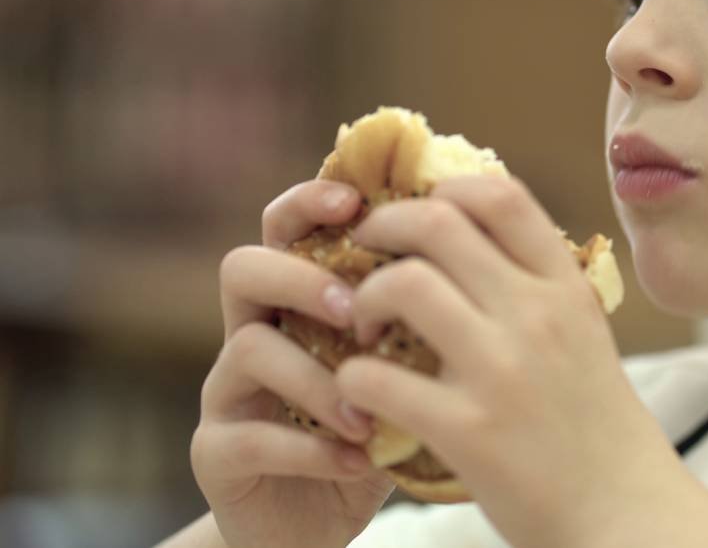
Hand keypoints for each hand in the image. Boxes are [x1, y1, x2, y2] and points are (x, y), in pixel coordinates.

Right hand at [188, 180, 393, 547]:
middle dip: (300, 277)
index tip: (354, 202)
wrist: (326, 521)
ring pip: (248, 347)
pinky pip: (249, 436)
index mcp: (298, 298)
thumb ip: (421, 317)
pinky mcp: (216, 452)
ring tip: (369, 413)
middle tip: (354, 306)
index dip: (308, 203)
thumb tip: (483, 255)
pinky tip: (357, 459)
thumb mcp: (406, 369)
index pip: (287, 228)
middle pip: (244, 268)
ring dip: (315, 376)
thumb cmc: (377, 429)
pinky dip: (309, 447)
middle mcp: (253, 330)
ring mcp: (227, 391)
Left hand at [336, 175, 698, 547]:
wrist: (625, 514)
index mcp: (565, 288)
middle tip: (365, 254)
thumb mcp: (584, 335)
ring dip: (363, 298)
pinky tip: (361, 391)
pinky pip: (378, 377)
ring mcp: (502, 370)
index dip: (443, 189)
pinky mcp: (468, 431)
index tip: (418, 212)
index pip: (499, 196)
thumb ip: (538, 286)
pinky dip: (353, 378)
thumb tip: (477, 235)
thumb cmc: (597, 426)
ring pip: (403, 285)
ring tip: (362, 327)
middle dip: (383, 228)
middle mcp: (537, 315)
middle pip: (437, 224)